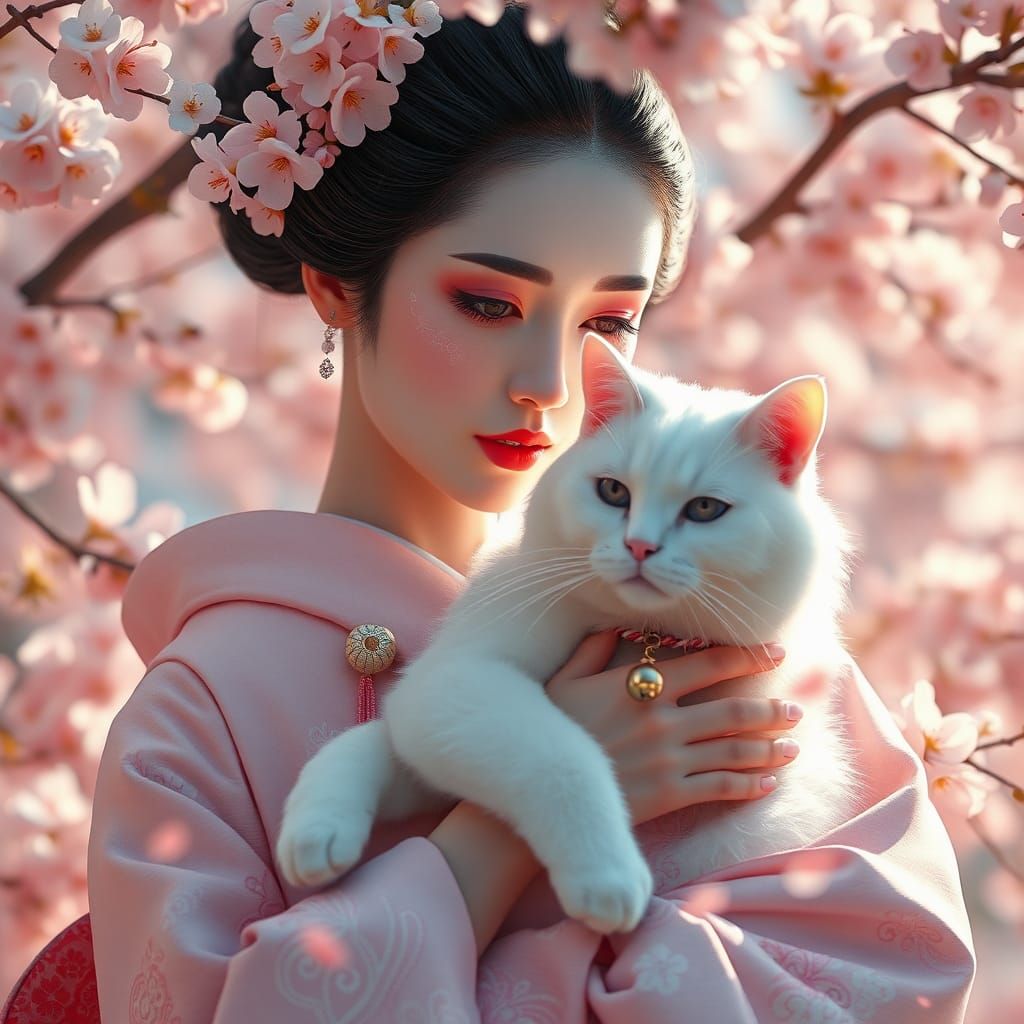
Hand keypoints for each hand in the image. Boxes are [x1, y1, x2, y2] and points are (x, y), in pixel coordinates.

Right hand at [545, 631, 801, 826]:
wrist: (544, 788)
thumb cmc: (551, 730)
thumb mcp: (565, 680)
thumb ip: (593, 650)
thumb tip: (616, 626)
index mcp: (641, 686)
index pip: (707, 665)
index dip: (746, 657)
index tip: (775, 652)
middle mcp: (662, 720)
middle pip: (731, 710)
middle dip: (770, 709)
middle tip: (796, 707)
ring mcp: (668, 759)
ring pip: (733, 750)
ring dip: (769, 747)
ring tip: (793, 744)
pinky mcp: (669, 794)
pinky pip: (719, 787)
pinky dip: (748, 785)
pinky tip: (768, 783)